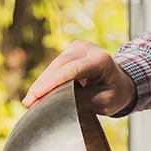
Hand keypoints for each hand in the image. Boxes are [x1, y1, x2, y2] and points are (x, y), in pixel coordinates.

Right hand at [21, 41, 136, 115]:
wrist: (122, 83)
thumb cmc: (115, 93)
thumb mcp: (102, 102)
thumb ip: (80, 99)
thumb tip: (54, 100)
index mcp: (101, 60)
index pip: (72, 70)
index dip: (52, 83)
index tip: (36, 96)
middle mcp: (88, 48)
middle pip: (60, 66)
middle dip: (42, 85)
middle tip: (28, 103)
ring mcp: (79, 47)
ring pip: (54, 65)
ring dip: (41, 83)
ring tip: (29, 101)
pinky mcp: (71, 51)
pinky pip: (56, 66)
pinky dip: (46, 80)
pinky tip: (37, 93)